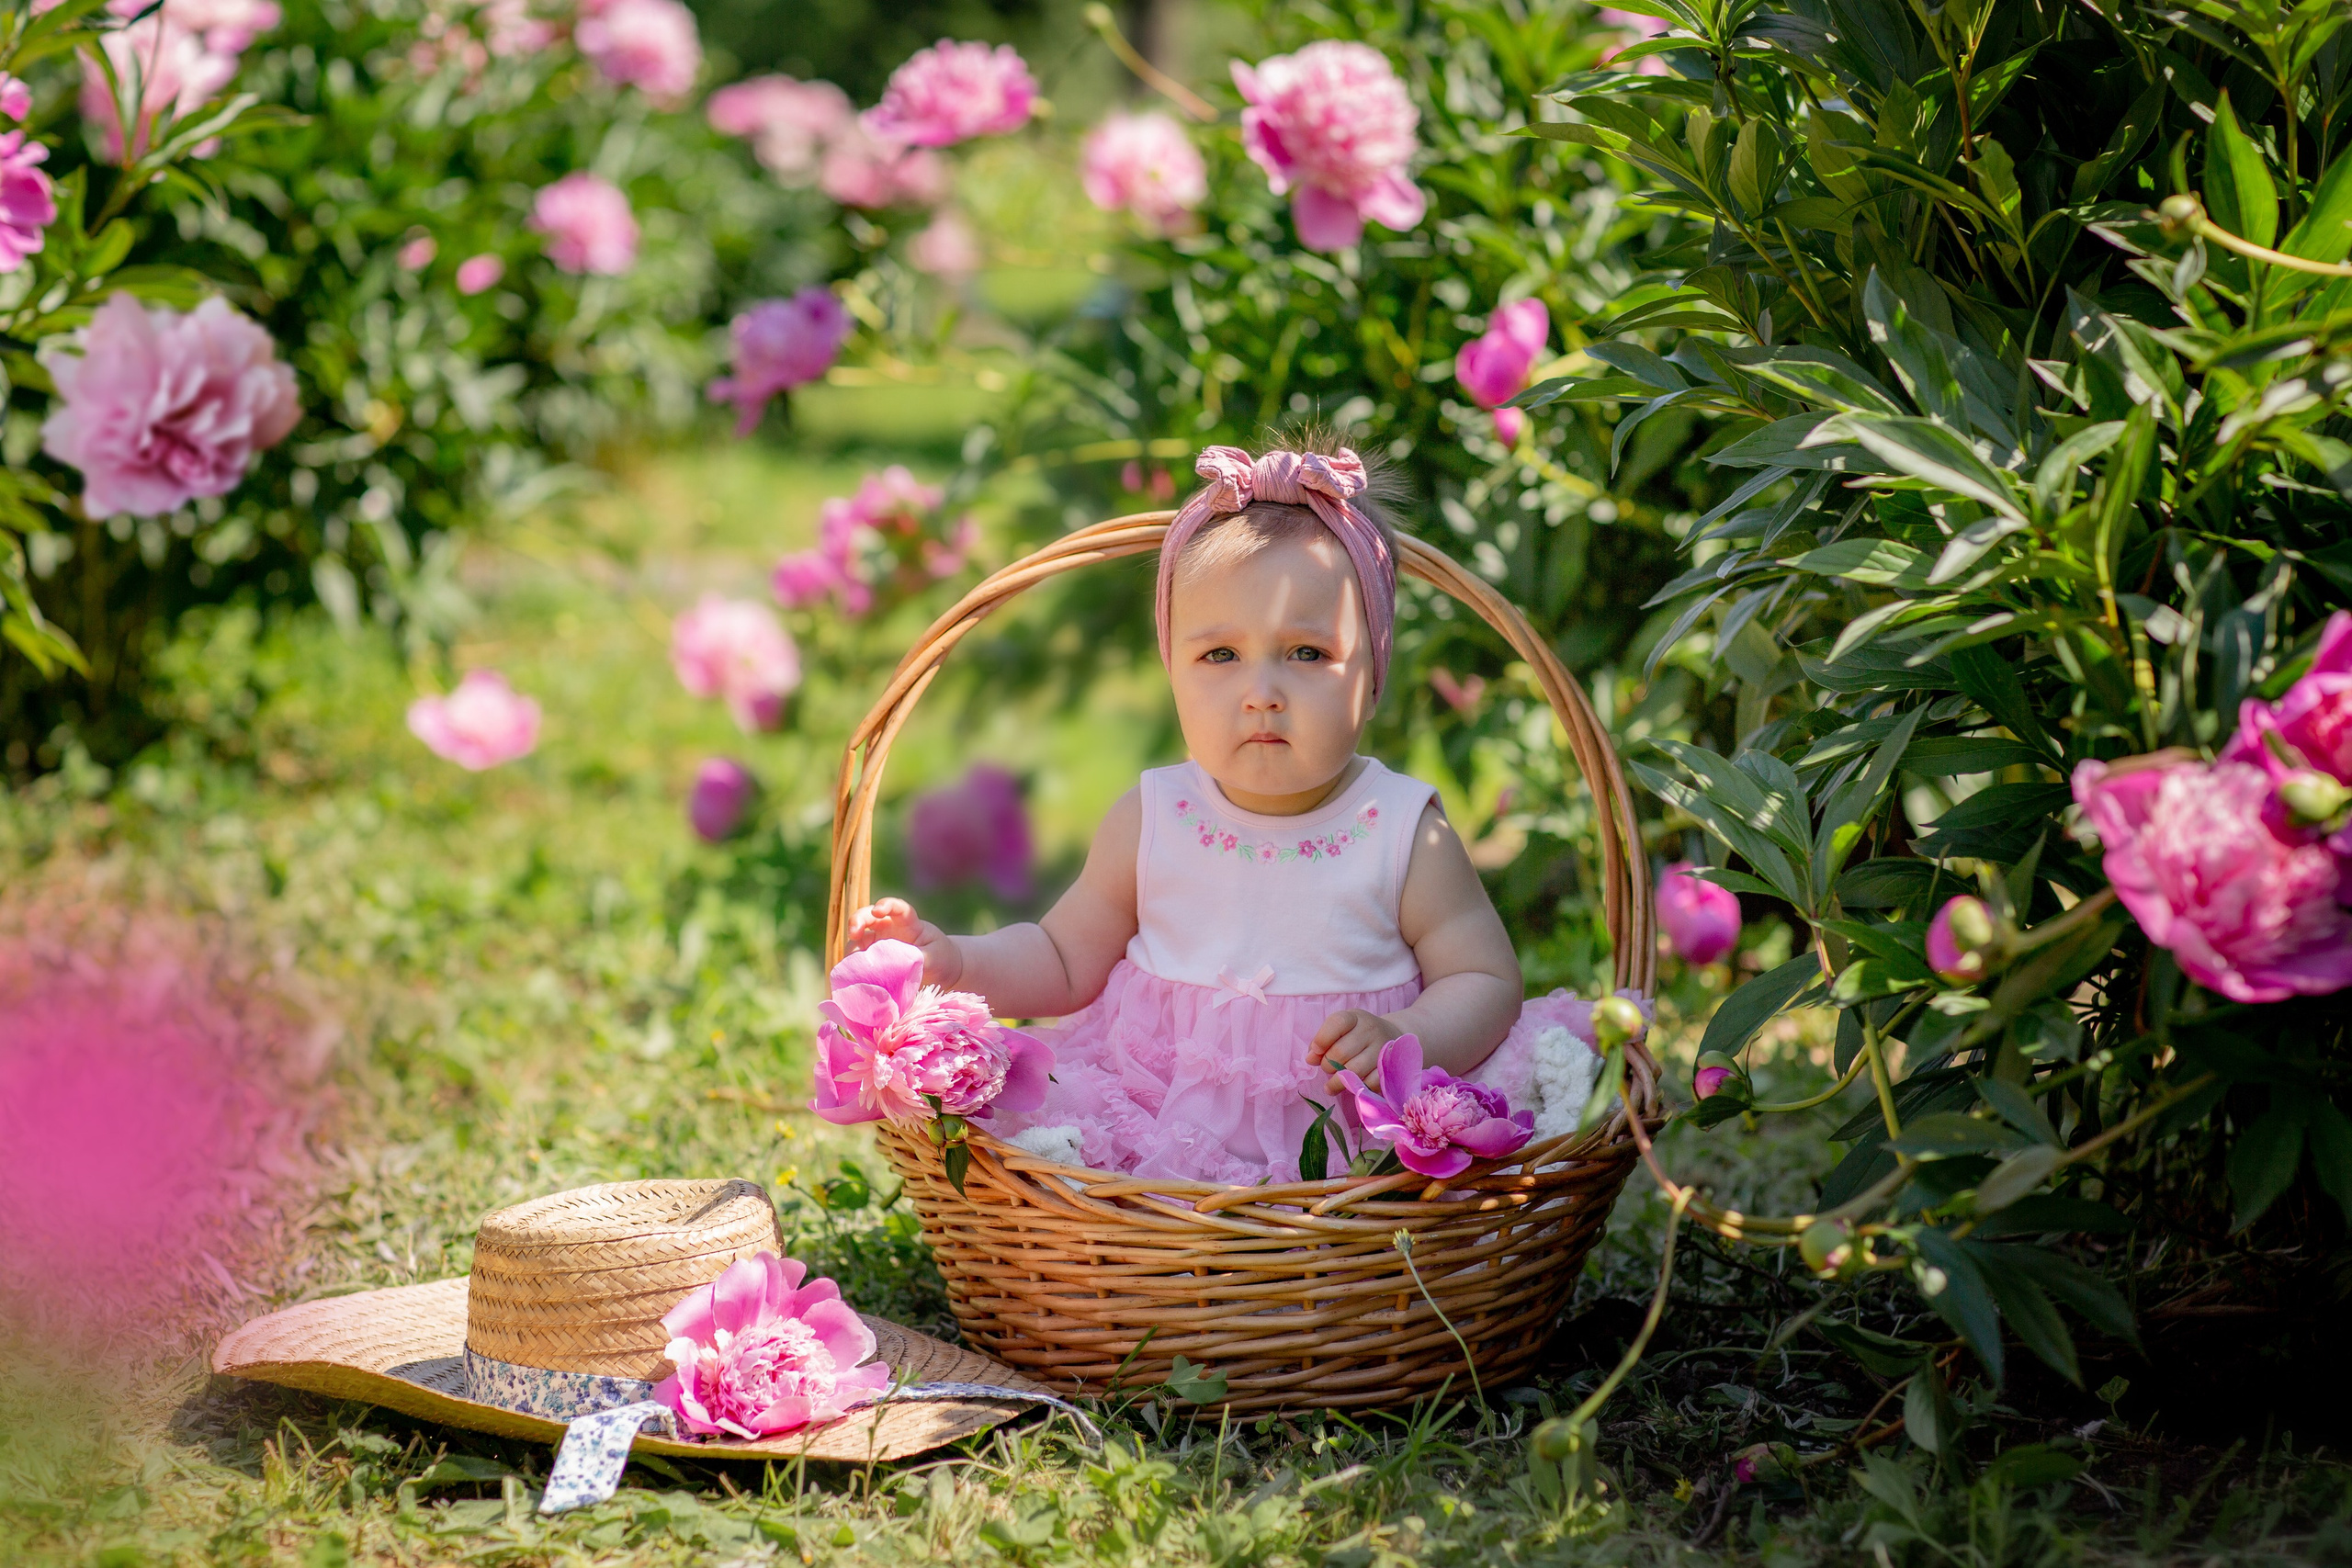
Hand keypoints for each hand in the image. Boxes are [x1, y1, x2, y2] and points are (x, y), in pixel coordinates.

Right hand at [847, 898, 963, 986]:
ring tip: (851, 962)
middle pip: (868, 917)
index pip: (896, 907)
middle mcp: (889, 928)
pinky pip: (858, 960)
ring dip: (852, 949)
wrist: (941, 971)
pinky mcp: (873, 958)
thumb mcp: (935, 957)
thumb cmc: (941, 957)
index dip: (886, 905)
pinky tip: (851, 975)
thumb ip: (918, 957)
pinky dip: (853, 966)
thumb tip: (897, 965)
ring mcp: (879, 942)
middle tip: (853, 933)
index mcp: (907, 922)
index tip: (878, 910)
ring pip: (858, 940)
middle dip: (857, 921)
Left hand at [1308, 1009, 1403, 1094]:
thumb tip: (1310, 1059)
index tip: (1315, 1051)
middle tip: (1326, 1068)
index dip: (1322, 1039)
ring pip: (1354, 1070)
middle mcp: (1370, 1030)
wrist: (1390, 1035)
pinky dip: (1357, 1087)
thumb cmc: (1357, 1034)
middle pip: (1341, 1052)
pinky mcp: (1390, 1067)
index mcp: (1354, 1017)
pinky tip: (1351, 1086)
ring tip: (1332, 1085)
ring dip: (1338, 1081)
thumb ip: (1323, 1041)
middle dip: (1327, 1065)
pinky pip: (1369, 1083)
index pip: (1337, 1023)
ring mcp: (1382, 1048)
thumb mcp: (1340, 1030)